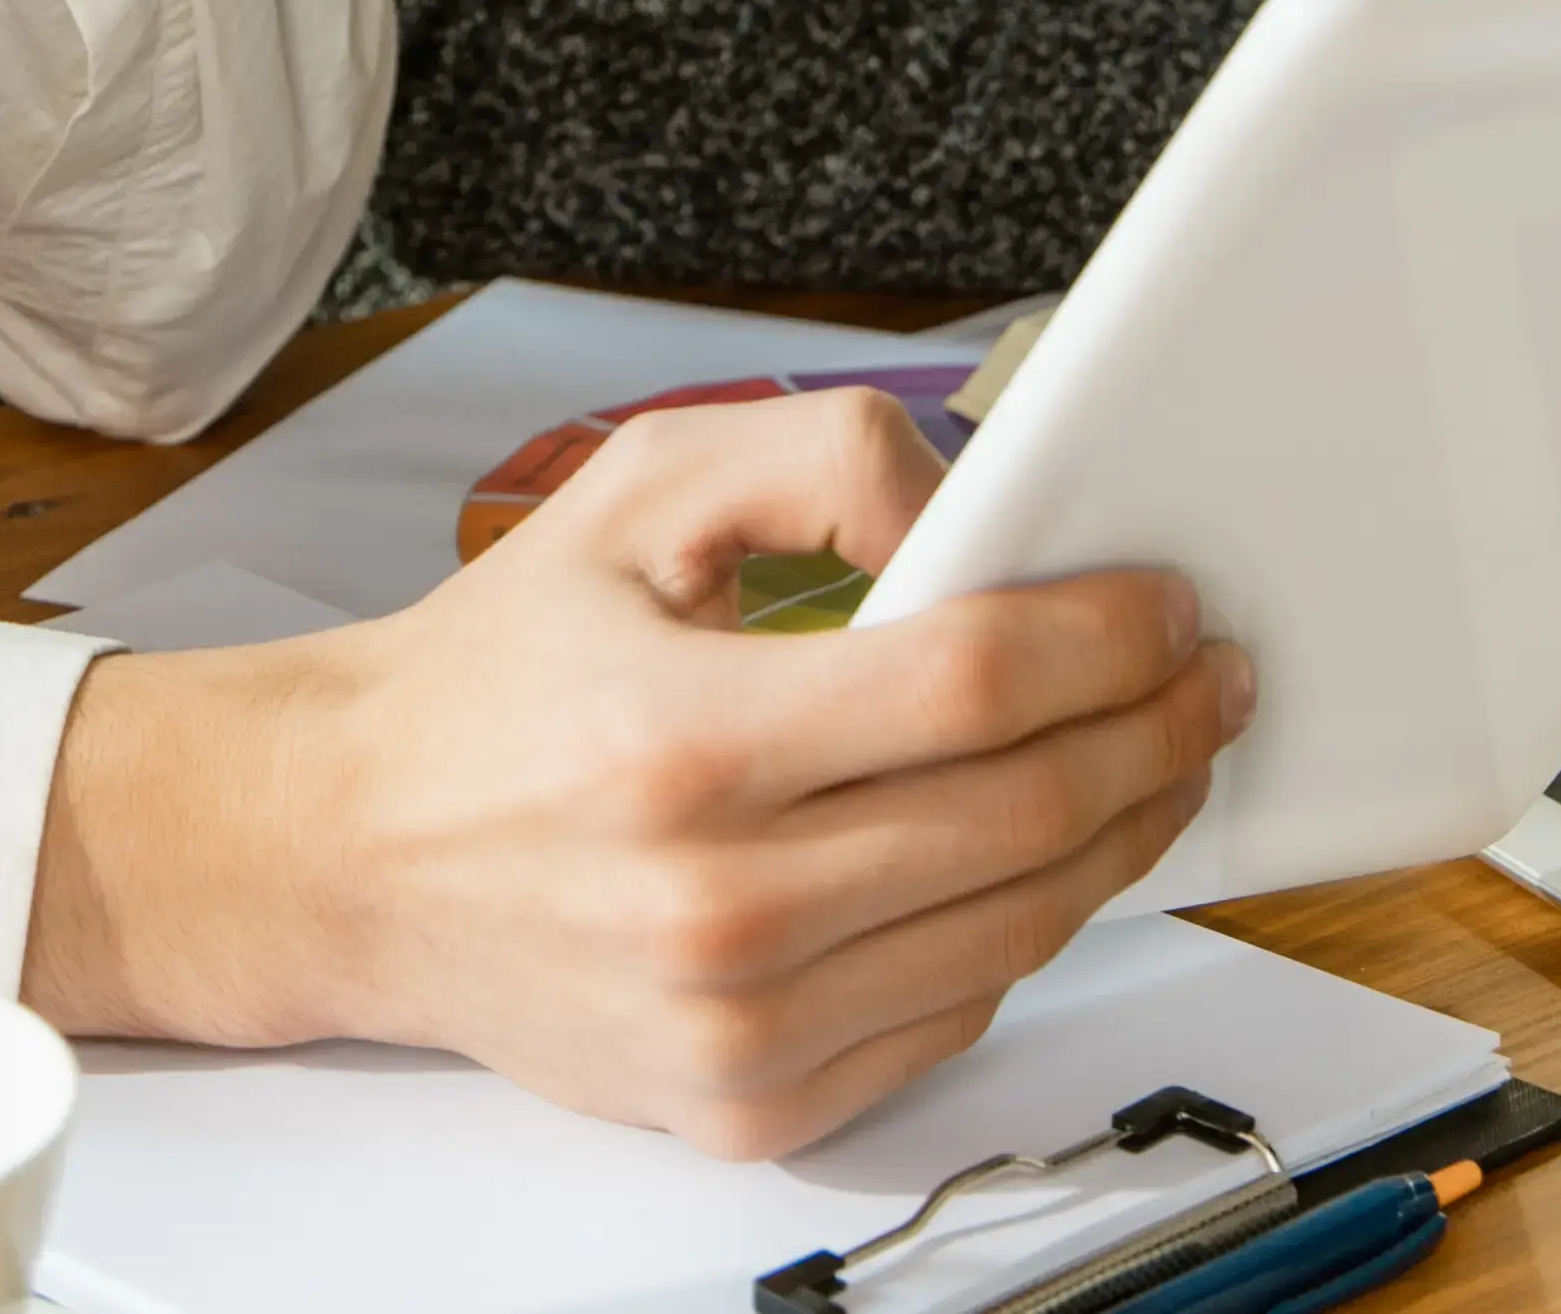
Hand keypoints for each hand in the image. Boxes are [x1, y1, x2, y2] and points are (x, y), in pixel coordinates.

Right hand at [20, 390, 1243, 1158]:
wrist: (354, 852)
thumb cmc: (495, 675)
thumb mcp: (631, 494)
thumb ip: (818, 458)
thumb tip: (975, 511)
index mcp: (682, 741)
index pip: (974, 682)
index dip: (1108, 636)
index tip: (1170, 606)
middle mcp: (713, 903)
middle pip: (1027, 813)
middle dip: (1155, 731)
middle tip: (1206, 678)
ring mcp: (735, 1024)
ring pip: (1016, 926)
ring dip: (1119, 835)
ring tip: (1152, 759)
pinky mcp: (745, 1103)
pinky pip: (952, 1015)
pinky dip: (1018, 930)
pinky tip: (1031, 856)